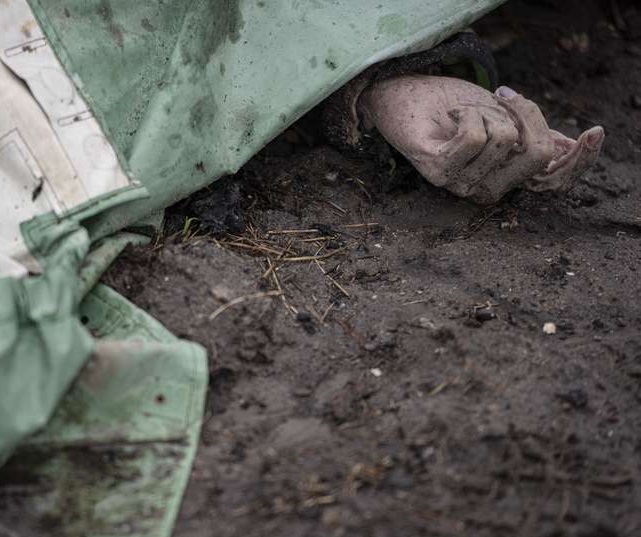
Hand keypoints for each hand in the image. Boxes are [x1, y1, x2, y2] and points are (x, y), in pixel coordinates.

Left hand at [358, 76, 603, 203]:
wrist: (403, 94)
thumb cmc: (452, 105)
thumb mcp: (500, 115)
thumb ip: (530, 133)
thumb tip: (567, 147)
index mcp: (506, 177)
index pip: (553, 182)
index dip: (580, 161)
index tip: (595, 132)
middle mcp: (487, 188)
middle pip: (538, 155)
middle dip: (529, 114)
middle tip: (504, 97)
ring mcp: (461, 184)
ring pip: (504, 139)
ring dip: (488, 110)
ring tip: (464, 112)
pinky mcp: (438, 172)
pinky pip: (475, 137)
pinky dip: (469, 113)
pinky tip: (451, 116)